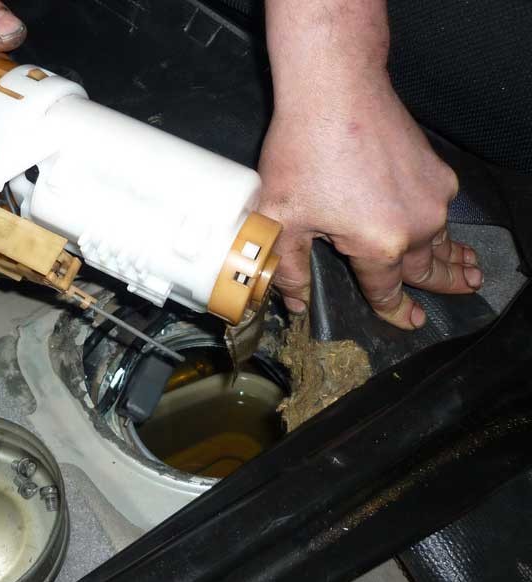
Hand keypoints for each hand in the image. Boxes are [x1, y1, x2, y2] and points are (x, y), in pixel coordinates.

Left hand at [258, 73, 481, 328]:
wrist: (336, 88)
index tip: (409, 322)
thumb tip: (295, 301)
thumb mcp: (282, 218)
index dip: (395, 311)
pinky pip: (438, 208)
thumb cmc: (303, 152)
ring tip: (469, 268)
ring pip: (441, 238)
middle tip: (465, 291)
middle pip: (429, 267)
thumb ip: (288, 267)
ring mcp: (432, 195)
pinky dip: (440, 224)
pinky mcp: (435, 169)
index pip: (387, 290)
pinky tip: (439, 226)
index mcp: (379, 244)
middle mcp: (416, 224)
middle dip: (446, 283)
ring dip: (452, 255)